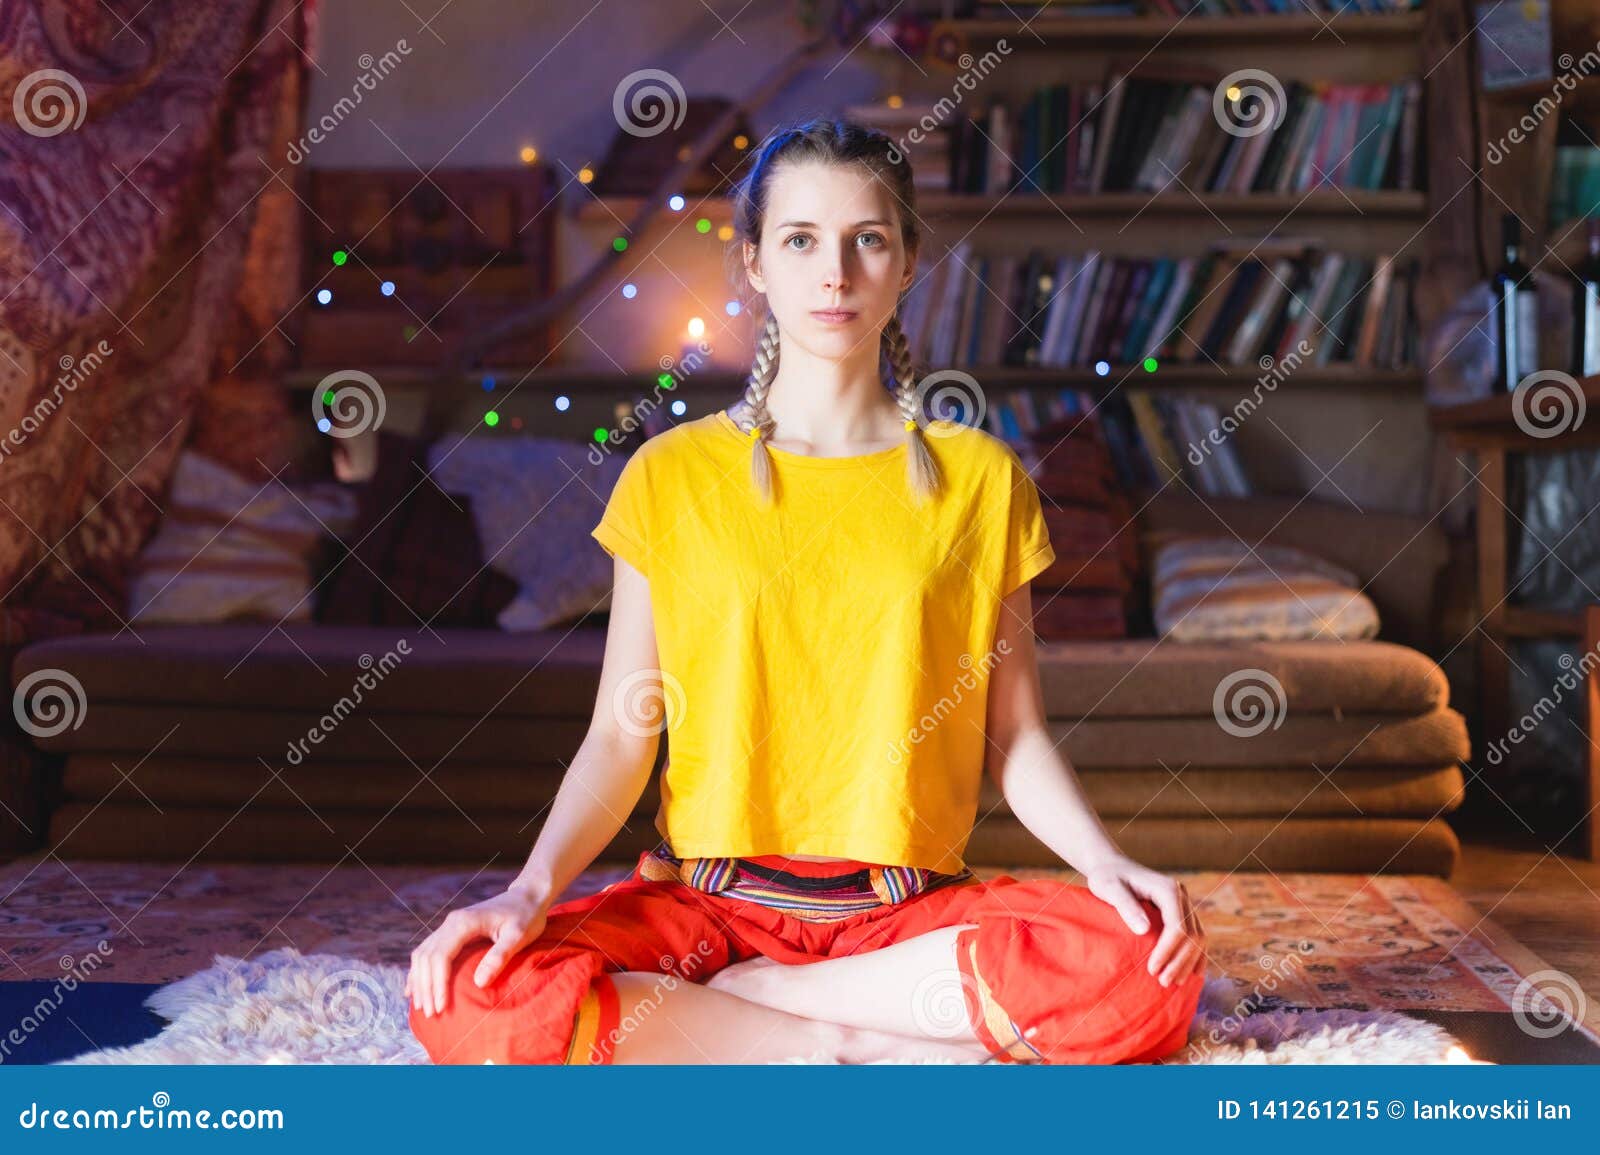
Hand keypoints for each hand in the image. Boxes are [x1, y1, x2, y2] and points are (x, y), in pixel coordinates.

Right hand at [406, 886, 547, 1017]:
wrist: (527, 895)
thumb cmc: (526, 916)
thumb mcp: (519, 935)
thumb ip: (499, 956)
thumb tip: (479, 983)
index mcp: (464, 922)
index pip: (441, 956)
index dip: (438, 983)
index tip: (441, 1007)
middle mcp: (451, 922)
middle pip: (427, 957)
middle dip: (426, 987)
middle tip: (430, 1014)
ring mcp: (449, 925)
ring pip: (422, 954)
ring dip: (419, 981)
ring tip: (422, 1007)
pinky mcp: (452, 930)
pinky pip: (427, 951)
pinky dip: (419, 970)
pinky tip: (414, 988)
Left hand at [1082, 856, 1206, 987]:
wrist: (1111, 866)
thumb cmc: (1107, 877)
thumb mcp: (1109, 888)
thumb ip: (1126, 906)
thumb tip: (1144, 930)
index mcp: (1167, 889)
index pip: (1177, 925)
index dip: (1168, 950)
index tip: (1152, 969)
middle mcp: (1180, 895)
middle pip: (1192, 934)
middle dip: (1180, 961)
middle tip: (1164, 983)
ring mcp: (1183, 903)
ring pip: (1198, 937)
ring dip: (1189, 962)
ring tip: (1174, 982)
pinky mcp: (1180, 912)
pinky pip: (1195, 935)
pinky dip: (1195, 955)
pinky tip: (1192, 972)